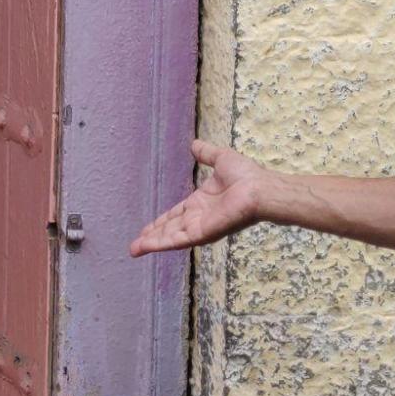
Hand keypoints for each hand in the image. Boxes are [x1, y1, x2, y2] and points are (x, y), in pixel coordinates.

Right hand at [130, 140, 267, 255]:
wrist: (260, 189)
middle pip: (170, 229)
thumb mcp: (221, 159)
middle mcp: (199, 218)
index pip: (176, 215)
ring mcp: (200, 227)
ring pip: (171, 237)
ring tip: (134, 250)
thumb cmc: (247, 176)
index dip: (161, 222)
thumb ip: (206, 154)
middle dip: (152, 236)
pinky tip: (146, 246)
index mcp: (201, 203)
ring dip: (152, 243)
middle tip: (135, 245)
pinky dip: (161, 243)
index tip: (147, 228)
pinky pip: (177, 240)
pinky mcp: (202, 233)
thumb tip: (194, 145)